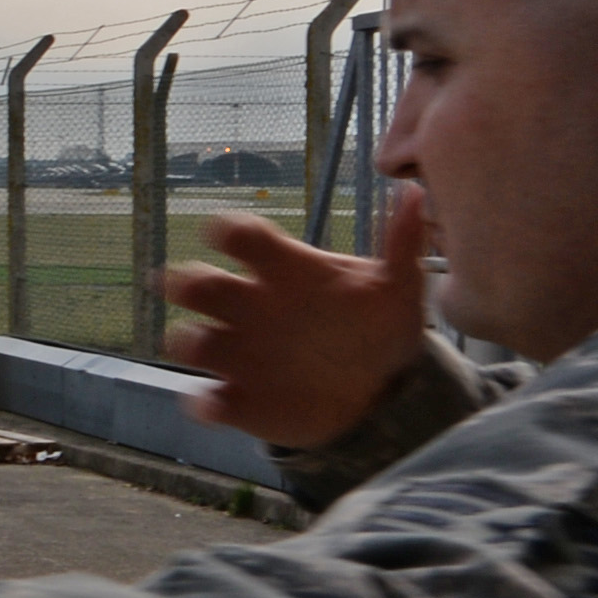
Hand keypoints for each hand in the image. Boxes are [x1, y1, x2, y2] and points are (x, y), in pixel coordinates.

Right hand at [160, 183, 433, 445]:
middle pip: (200, 284)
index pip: (246, 239)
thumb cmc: (378, 328)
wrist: (381, 394)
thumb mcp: (398, 287)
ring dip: (187, 342)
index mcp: (282, 272)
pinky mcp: (240, 399)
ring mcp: (240, 355)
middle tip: (182, 285)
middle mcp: (250, 308)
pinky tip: (216, 405)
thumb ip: (402, 243)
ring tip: (198, 347)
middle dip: (185, 282)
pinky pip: (208, 402)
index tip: (223, 235)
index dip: (228, 232)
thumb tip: (415, 193)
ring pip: (190, 341)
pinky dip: (204, 403)